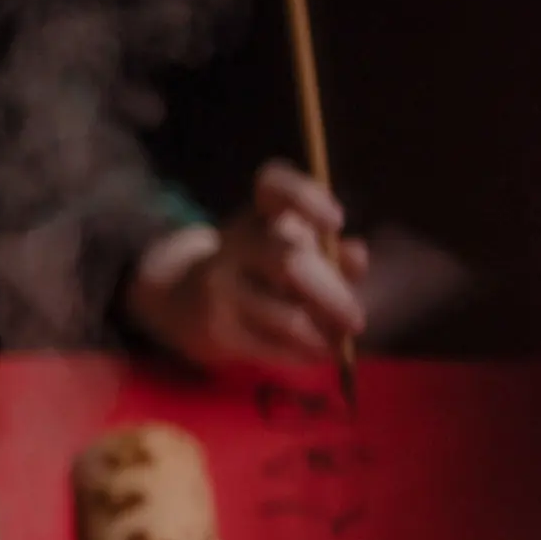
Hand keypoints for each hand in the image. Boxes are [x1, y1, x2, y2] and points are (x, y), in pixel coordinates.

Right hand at [125, 161, 367, 368]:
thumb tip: (356, 258)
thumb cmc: (257, 269)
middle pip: (289, 262)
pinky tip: (314, 353)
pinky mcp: (216, 329)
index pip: (273, 185)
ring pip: (286, 317)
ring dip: (323, 336)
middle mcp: (235, 244)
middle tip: (357, 321)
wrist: (183, 299)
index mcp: (259, 213)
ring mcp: (220, 287)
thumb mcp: (290, 249)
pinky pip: (273, 348)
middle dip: (332, 296)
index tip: (336, 223)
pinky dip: (302, 354)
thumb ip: (330, 251)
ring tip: (338, 344)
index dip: (307, 198)